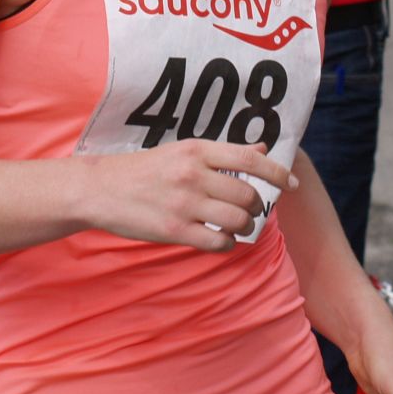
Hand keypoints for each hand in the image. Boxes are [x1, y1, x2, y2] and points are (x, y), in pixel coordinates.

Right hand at [82, 142, 295, 251]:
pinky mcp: (175, 229)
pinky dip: (227, 243)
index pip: (249, 159)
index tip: (291, 183)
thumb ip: (223, 153)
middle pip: (248, 194)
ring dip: (244, 226)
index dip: (277, 173)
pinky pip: (218, 241)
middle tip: (250, 210)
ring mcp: (184, 203)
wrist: (100, 189)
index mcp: (196, 149)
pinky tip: (219, 239)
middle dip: (256, 206)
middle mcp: (193, 173)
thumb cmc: (144, 169)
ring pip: (237, 220)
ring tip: (235, 225)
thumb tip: (262, 151)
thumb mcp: (182, 151)